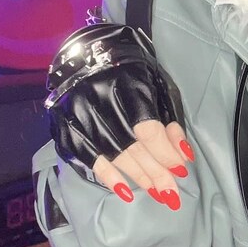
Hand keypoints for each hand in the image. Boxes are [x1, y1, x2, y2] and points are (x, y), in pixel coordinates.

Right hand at [45, 23, 192, 207]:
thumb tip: (181, 153)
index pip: (147, 129)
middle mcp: (99, 104)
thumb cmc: (132, 68)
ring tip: (159, 193)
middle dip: (156, 172)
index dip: (165, 152)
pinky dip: (108, 177)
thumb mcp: (158, 84)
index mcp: (126, 86)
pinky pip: (88, 160)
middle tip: (173, 192)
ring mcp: (78, 118)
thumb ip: (169, 119)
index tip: (182, 168)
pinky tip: (125, 191)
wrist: (88, 54)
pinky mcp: (65, 129)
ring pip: (113, 156)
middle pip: (132, 147)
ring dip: (137, 178)